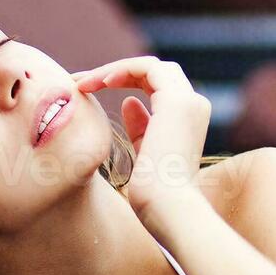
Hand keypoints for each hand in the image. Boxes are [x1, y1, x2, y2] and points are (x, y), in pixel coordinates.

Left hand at [71, 56, 211, 220]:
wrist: (168, 208)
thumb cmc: (154, 194)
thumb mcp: (144, 156)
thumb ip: (140, 128)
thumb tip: (128, 104)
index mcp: (188, 120)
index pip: (157, 86)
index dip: (124, 83)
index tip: (89, 91)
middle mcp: (194, 106)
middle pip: (154, 72)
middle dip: (117, 73)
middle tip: (81, 83)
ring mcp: (188, 101)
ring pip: (150, 66)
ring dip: (114, 70)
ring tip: (84, 83)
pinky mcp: (177, 101)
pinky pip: (146, 67)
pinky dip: (120, 69)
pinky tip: (98, 83)